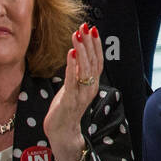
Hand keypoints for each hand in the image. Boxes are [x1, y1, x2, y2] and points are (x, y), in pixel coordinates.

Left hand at [44, 22, 101, 160]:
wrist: (62, 133)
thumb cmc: (65, 110)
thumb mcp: (71, 88)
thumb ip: (75, 73)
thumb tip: (74, 55)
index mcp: (92, 84)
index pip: (97, 60)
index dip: (96, 44)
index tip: (92, 29)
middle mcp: (90, 87)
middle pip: (94, 61)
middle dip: (90, 42)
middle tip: (86, 27)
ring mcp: (81, 94)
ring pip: (85, 68)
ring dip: (82, 50)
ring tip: (78, 35)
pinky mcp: (71, 100)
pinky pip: (73, 79)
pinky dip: (72, 65)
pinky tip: (71, 53)